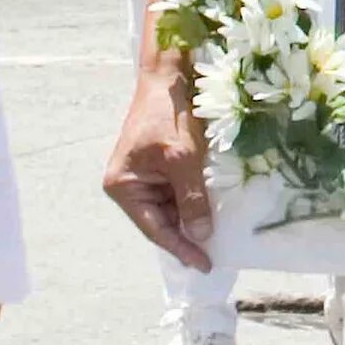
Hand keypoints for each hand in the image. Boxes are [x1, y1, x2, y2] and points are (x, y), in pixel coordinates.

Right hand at [101, 55, 212, 270]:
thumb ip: (192, 199)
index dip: (181, 248)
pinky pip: (179, 193)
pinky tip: (215, 211)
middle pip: (162, 221)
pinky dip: (196, 202)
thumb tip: (201, 235)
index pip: (154, 228)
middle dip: (188, 236)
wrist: (169, 79)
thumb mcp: (184, 160)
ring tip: (221, 236)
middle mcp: (129, 186)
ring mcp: (144, 178)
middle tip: (216, 255)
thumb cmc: (171, 116)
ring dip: (194, 219)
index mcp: (123, 187)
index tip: (204, 265)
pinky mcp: (160, 168)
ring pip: (173, 209)